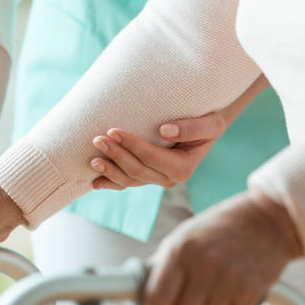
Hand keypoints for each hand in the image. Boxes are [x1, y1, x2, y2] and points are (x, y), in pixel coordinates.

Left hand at [90, 111, 225, 189]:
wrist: (204, 127)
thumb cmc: (208, 121)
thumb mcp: (211, 123)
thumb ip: (192, 128)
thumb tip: (165, 131)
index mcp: (183, 168)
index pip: (152, 158)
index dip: (132, 145)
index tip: (113, 131)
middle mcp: (169, 179)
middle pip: (136, 170)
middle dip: (116, 156)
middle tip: (97, 139)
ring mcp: (156, 180)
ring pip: (128, 180)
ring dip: (109, 170)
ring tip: (92, 159)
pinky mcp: (146, 177)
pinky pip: (126, 183)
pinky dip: (110, 183)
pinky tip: (95, 182)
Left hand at [142, 189, 302, 304]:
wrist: (266, 221)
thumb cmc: (221, 227)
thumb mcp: (185, 235)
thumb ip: (164, 262)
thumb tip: (144, 291)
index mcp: (181, 249)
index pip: (158, 296)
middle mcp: (204, 265)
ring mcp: (229, 280)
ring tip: (200, 304)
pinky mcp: (250, 292)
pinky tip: (219, 302)